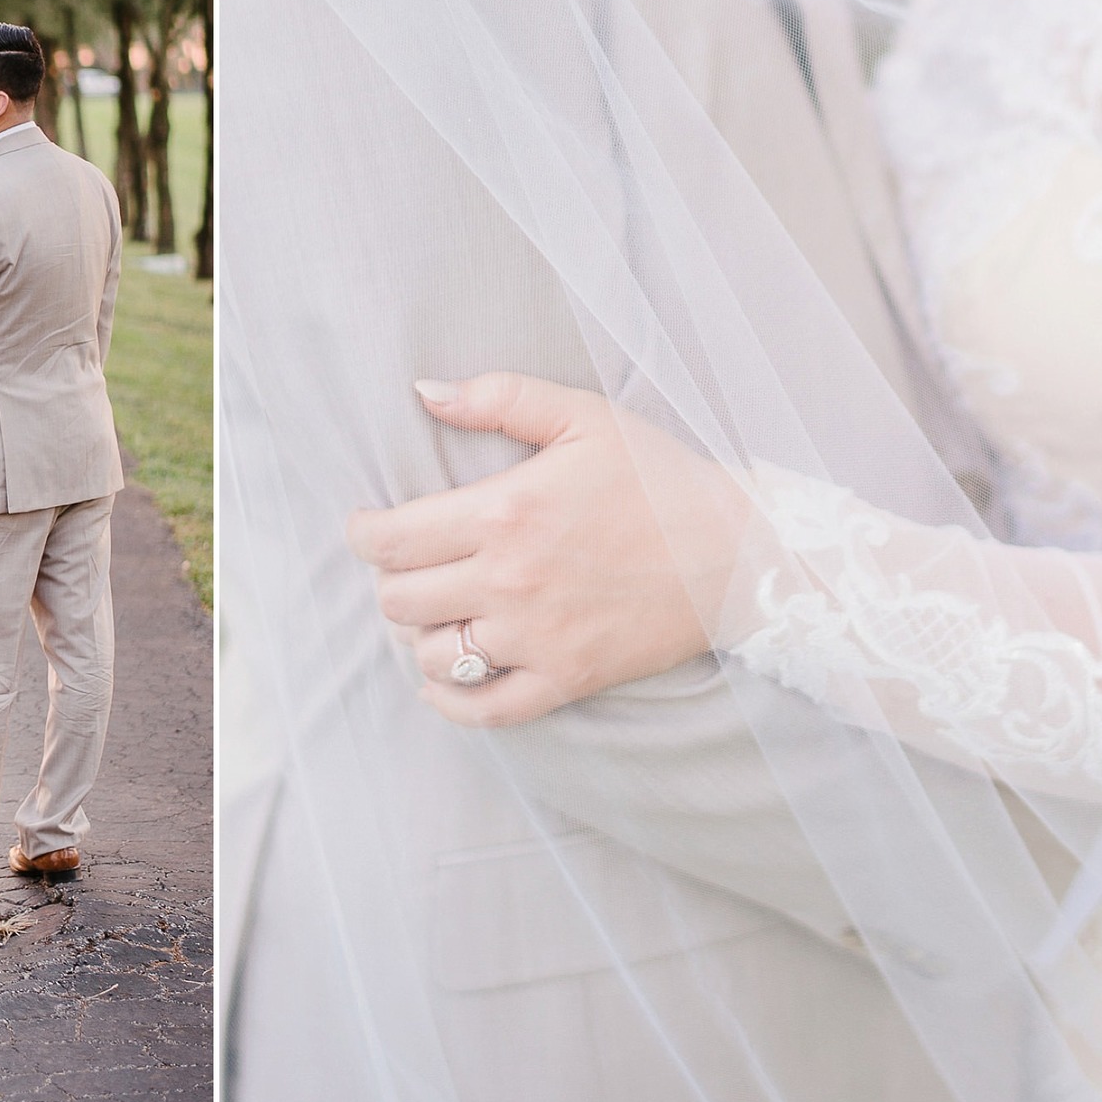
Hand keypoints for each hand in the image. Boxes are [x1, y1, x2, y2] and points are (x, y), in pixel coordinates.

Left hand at [346, 373, 744, 726]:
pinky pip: (483, 708)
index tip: (366, 527)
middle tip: (408, 566)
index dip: (362, 535)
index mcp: (504, 512)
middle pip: (399, 601)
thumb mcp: (583, 415)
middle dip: (389, 581)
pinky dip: (449, 698)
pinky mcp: (566, 679)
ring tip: (435, 611)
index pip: (390, 540)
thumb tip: (424, 392)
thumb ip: (499, 397)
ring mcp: (536, 637)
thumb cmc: (659, 476)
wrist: (738, 551)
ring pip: (432, 655)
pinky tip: (442, 678)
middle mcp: (509, 581)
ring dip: (419, 635)